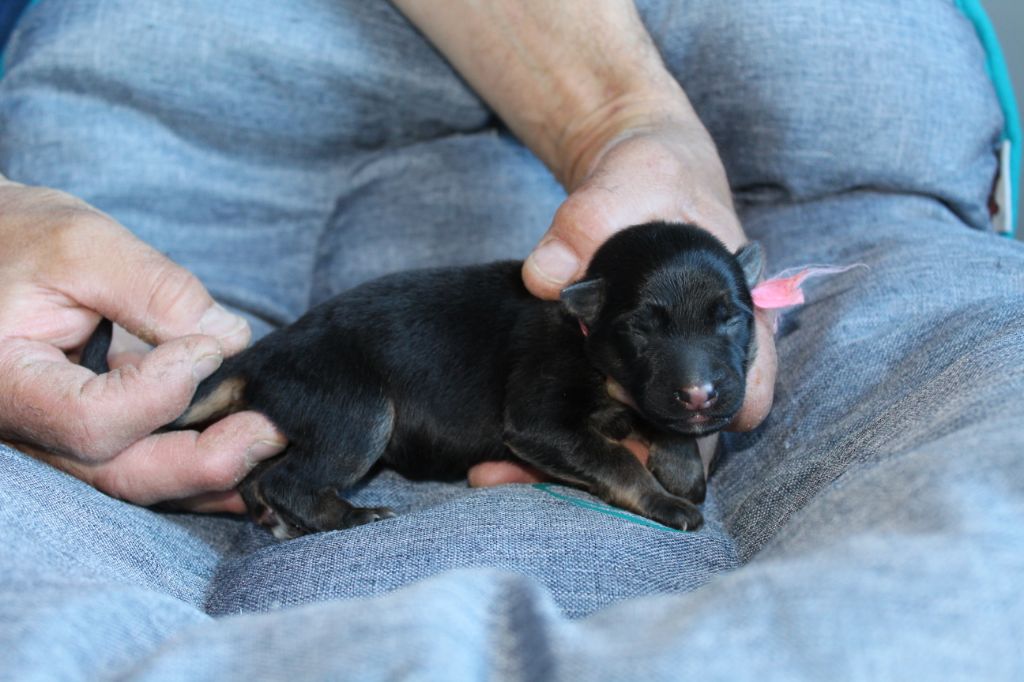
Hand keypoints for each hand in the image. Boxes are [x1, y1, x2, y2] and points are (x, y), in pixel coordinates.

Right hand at [0, 176, 284, 512]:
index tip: (209, 347)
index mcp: (5, 384)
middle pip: (121, 474)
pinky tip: (249, 452)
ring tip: (274, 448)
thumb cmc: (15, 236)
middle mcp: (25, 429)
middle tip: (274, 431)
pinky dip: (196, 461)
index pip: (94, 421)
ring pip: (137, 480)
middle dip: (208, 460)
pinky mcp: (85, 432)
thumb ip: (156, 291)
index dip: (165, 392)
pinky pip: (140, 461)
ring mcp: (54, 438)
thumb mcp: (85, 245)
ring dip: (212, 473)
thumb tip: (231, 338)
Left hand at [390, 0, 774, 487]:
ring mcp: (653, 374)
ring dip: (573, 469)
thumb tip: (545, 273)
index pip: (740, 393)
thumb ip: (593, 219)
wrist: (636, 181)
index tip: (652, 468)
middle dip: (621, 475)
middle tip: (549, 486)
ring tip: (502, 479)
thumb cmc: (658, 177)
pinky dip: (546, 445)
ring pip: (625, 441)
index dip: (701, 437)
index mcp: (734, 319)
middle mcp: (699, 360)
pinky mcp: (611, 377)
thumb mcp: (634, 181)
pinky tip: (494, 463)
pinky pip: (584, 420)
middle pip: (676, 437)